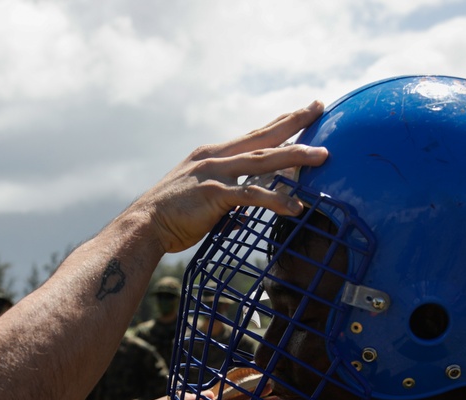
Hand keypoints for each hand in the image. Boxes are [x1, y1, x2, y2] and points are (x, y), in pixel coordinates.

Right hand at [128, 101, 327, 253]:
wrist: (143, 225)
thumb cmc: (169, 217)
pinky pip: (252, 195)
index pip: (252, 134)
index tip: (302, 111)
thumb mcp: (200, 201)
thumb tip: (240, 216)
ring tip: (322, 156)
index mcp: (211, 155)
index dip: (279, 123)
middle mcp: (214, 157)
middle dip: (293, 122)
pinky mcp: (214, 194)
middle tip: (319, 108)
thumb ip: (223, 202)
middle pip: (262, 136)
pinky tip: (296, 207)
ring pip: (263, 160)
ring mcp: (214, 173)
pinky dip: (276, 200)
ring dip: (295, 156)